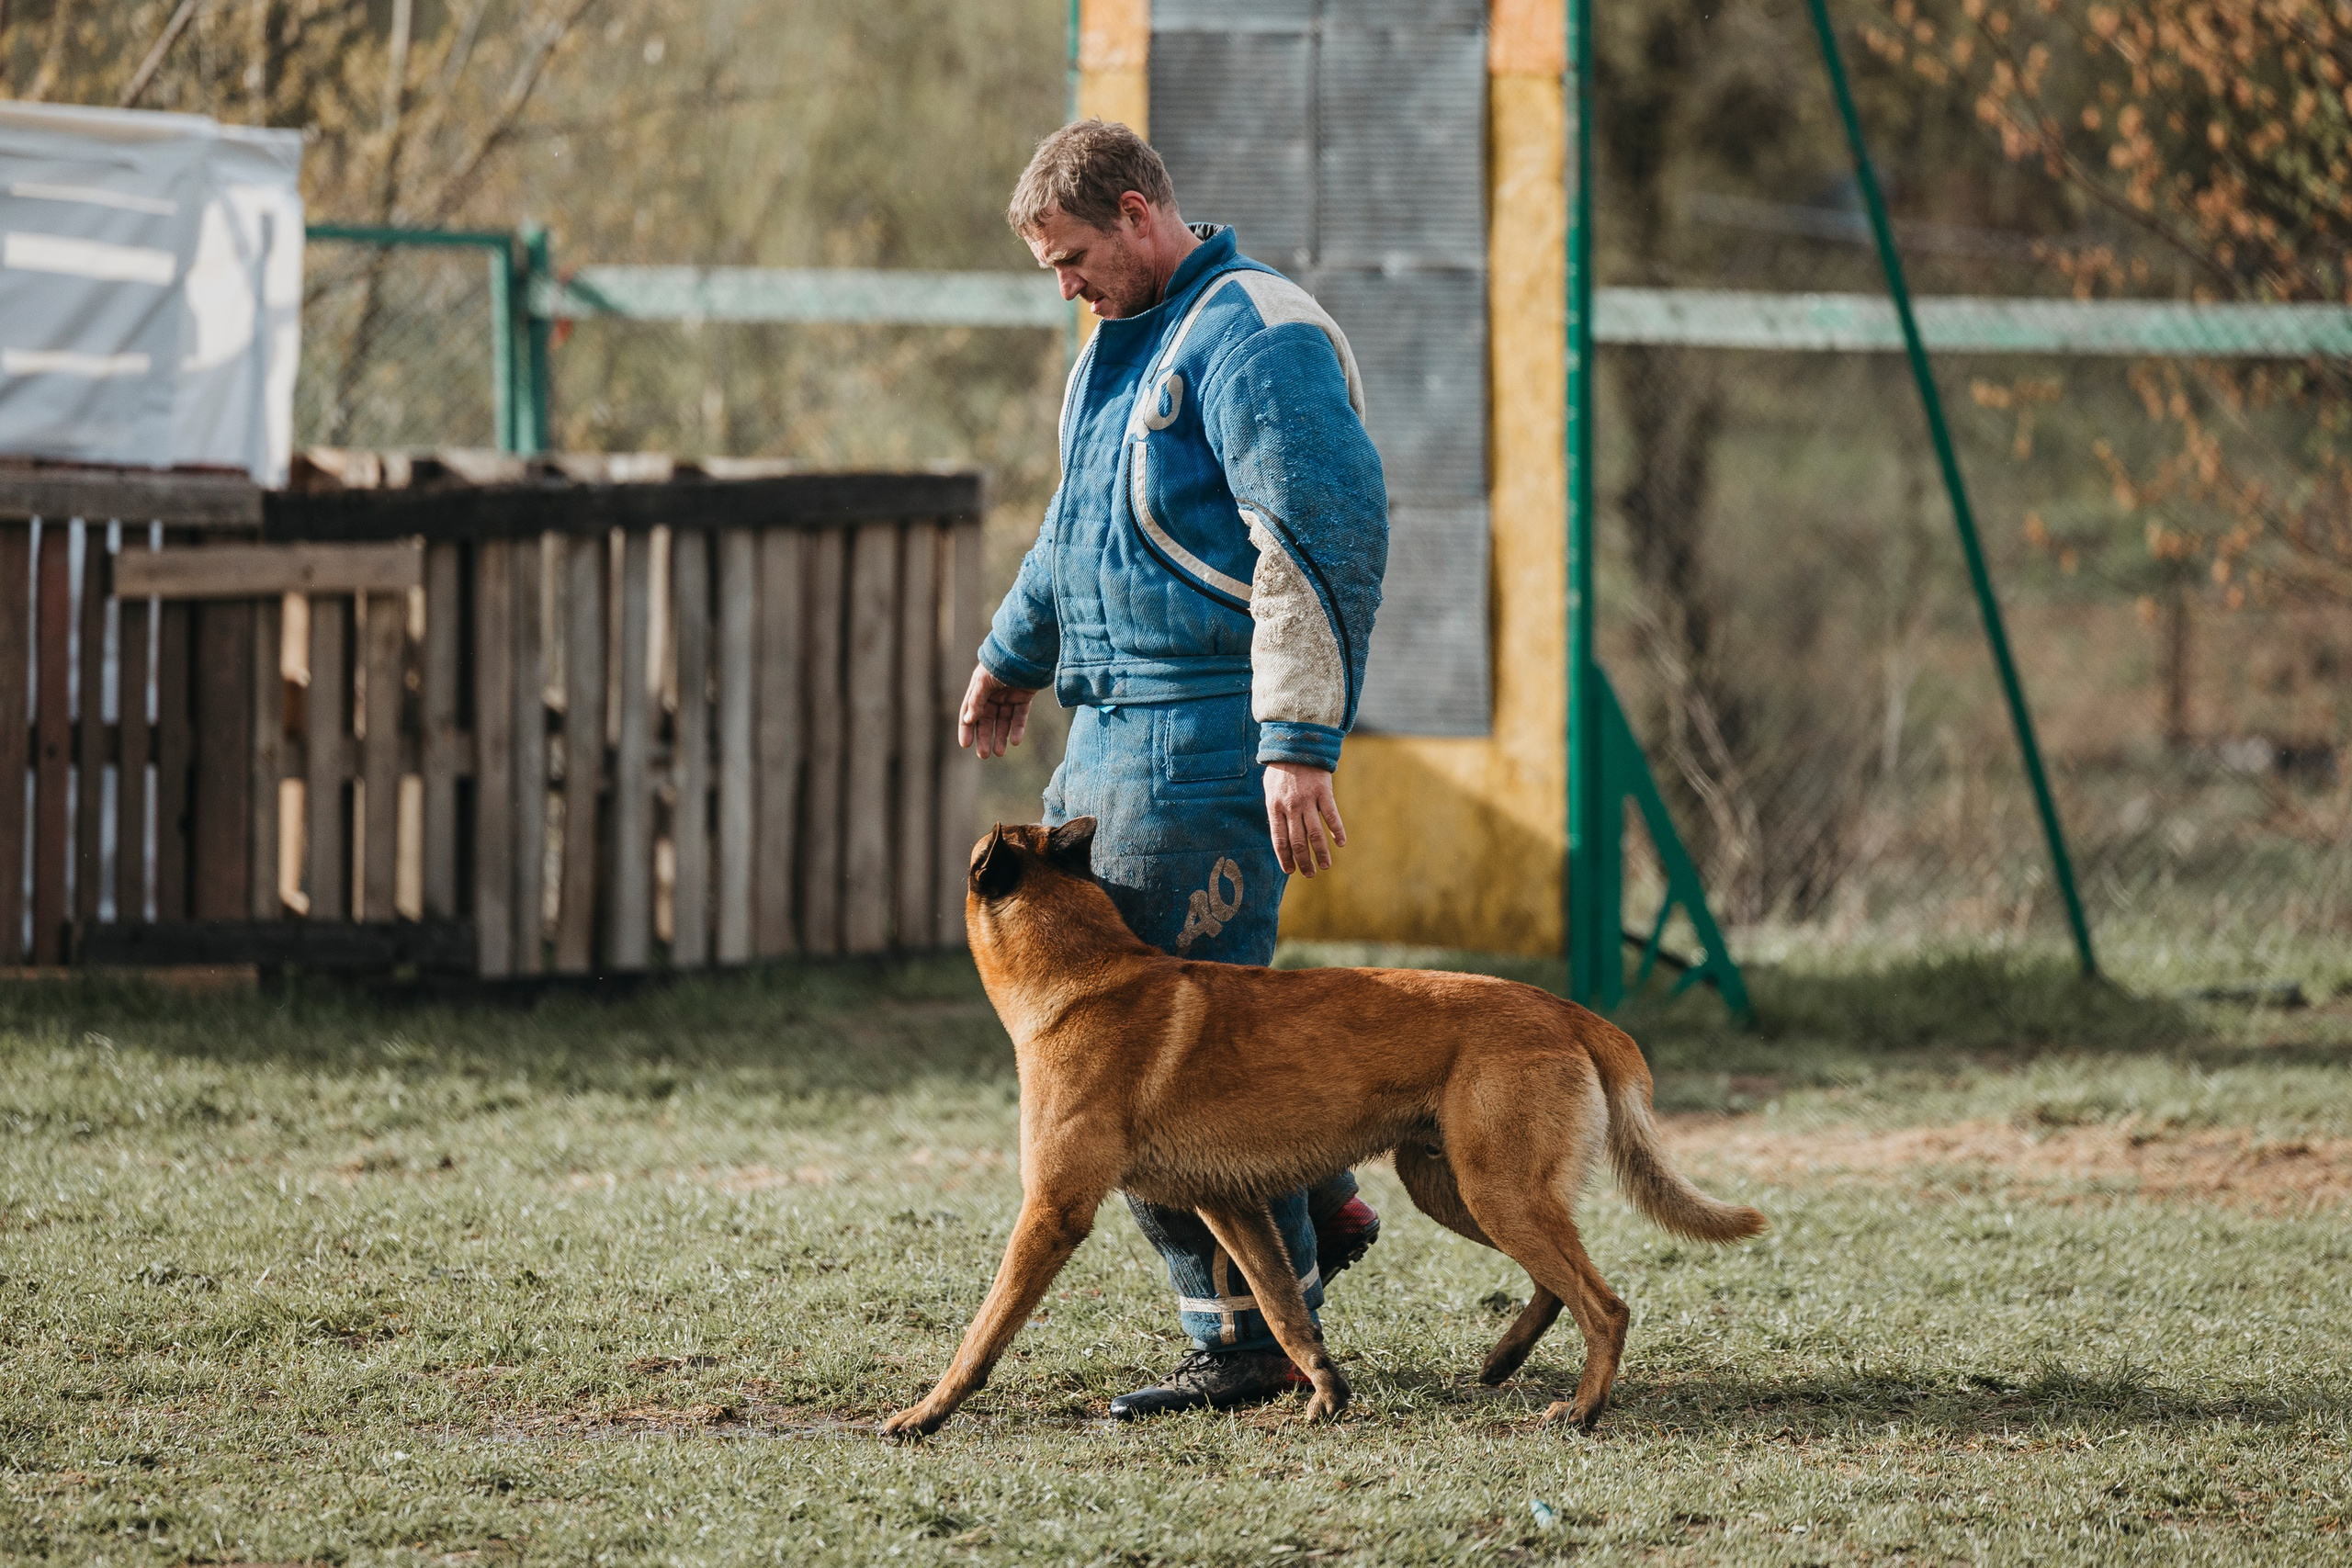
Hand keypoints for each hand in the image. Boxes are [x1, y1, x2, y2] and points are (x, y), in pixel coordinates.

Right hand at [958, 663, 1036, 759]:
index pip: (969, 712)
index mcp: (978, 688)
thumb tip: (969, 720)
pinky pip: (1019, 716)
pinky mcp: (1024, 697)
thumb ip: (977, 701)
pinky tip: (1015, 741)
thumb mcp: (984, 681)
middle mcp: (992, 693)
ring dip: (1001, 737)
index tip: (965, 745)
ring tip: (999, 753)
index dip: (967, 728)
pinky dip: (1017, 728)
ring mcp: (1009, 696)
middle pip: (987, 720)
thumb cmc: (1001, 663)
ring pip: (1003, 721)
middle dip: (985, 737)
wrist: (1026, 651)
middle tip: (984, 755)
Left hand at [1264, 762, 1346, 877]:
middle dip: (1304, 861)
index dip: (1285, 857)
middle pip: (1298, 841)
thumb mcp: (1269, 789)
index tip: (1290, 871)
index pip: (1279, 839)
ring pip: (1315, 833)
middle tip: (1310, 873)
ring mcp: (1307, 800)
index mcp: (1274, 806)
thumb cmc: (1281, 768)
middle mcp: (1290, 806)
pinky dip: (1337, 831)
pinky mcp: (1323, 792)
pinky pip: (1332, 816)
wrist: (1295, 743)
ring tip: (1325, 866)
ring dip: (1321, 852)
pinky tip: (1341, 843)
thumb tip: (1280, 834)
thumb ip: (1275, 810)